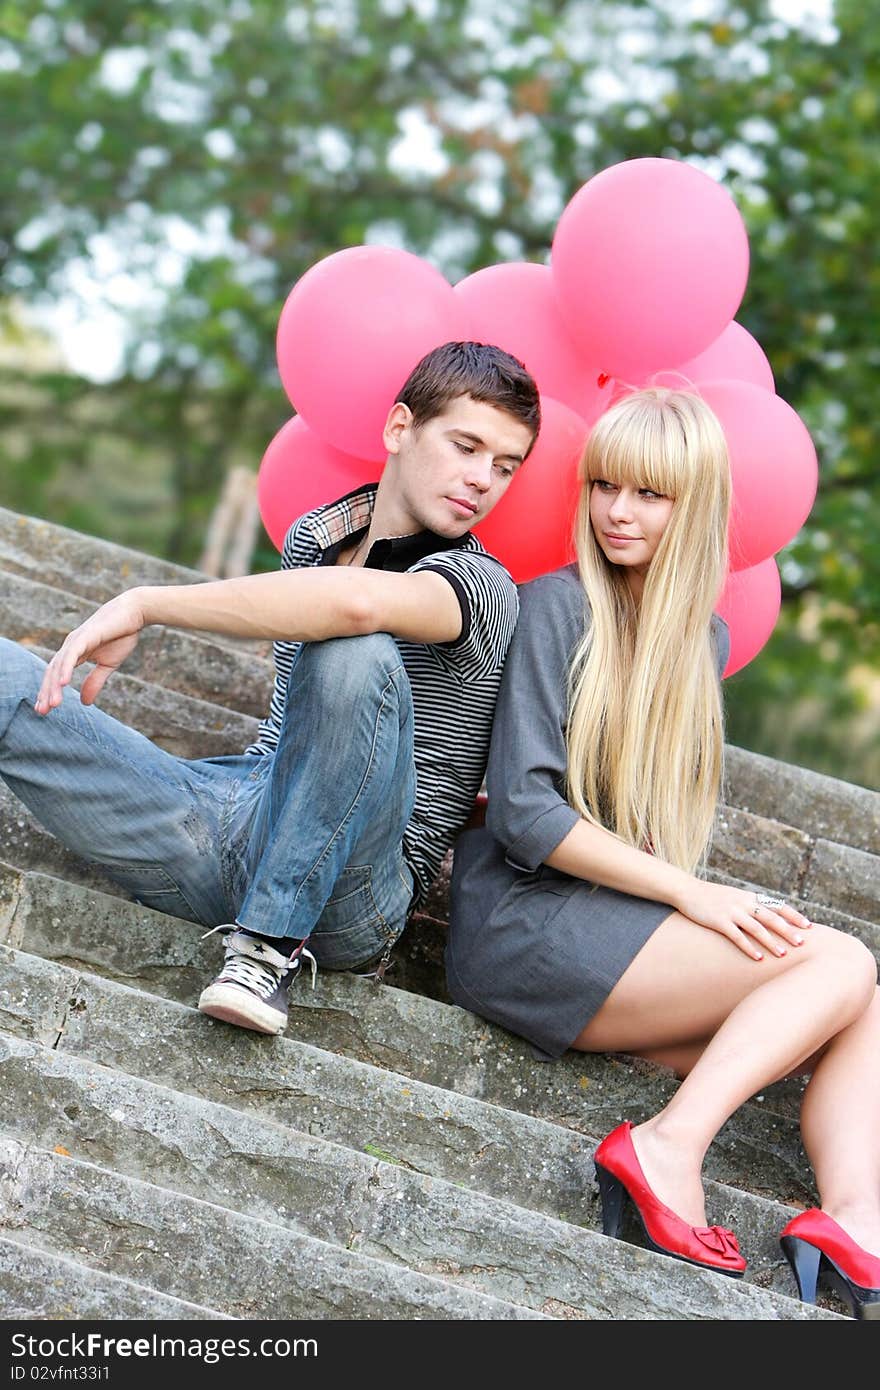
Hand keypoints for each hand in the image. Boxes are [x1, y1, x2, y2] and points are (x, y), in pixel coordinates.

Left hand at [34, 590, 146, 714]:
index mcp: (74, 652)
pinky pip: (72, 654)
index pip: (56, 674)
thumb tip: (84, 703)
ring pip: (59, 665)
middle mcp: (70, 646)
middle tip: (42, 711)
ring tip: (53, 704)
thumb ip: (94, 682)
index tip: (45, 710)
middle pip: (52, 672)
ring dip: (54, 686)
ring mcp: (76, 640)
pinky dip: (66, 669)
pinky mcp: (85, 636)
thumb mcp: (108, 665)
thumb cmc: (122, 635)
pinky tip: (63, 683)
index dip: (49, 692)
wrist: (135, 612)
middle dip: (46, 692)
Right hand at [674, 879, 812, 960]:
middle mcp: (744, 903)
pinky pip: (737, 936)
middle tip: (802, 943)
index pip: (777, 905)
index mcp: (750, 897)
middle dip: (788, 930)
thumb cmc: (713, 897)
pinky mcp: (719, 921)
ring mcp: (731, 911)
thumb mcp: (735, 896)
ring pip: (757, 928)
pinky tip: (758, 958)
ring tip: (783, 954)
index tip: (809, 926)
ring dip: (771, 941)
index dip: (793, 915)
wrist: (687, 890)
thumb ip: (751, 905)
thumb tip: (769, 918)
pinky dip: (749, 947)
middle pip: (771, 917)